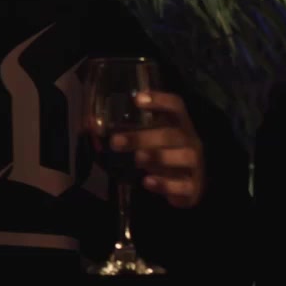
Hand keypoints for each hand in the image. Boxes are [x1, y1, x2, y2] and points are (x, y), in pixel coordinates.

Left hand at [108, 91, 204, 207]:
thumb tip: (90, 124)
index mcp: (180, 125)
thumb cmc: (164, 155)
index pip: (176, 106)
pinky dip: (166, 184)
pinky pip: (183, 185)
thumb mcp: (148, 141)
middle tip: (116, 142)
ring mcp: (196, 164)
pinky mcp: (194, 187)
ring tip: (137, 158)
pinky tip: (148, 182)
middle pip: (172, 134)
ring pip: (184, 156)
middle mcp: (191, 141)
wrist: (187, 186)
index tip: (137, 99)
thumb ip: (128, 132)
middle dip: (143, 137)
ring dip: (158, 156)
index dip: (160, 100)